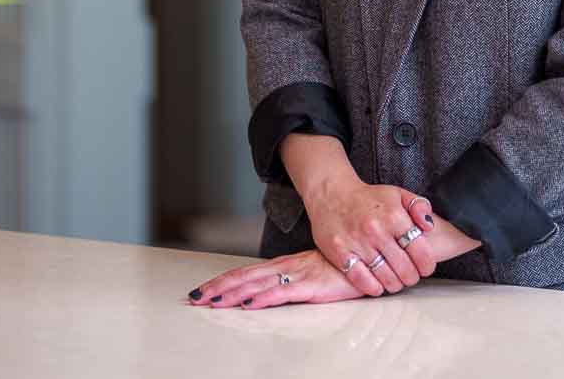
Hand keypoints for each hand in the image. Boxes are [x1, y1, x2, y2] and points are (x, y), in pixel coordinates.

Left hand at [186, 249, 360, 309]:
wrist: (368, 259)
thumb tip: (266, 293)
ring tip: (212, 301)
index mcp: (282, 266)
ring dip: (232, 293)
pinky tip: (248, 305)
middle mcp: (285, 268)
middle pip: (243, 277)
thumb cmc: (340, 269)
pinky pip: (282, 293)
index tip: (202, 290)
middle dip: (217, 287)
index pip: (244, 273)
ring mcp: (297, 276)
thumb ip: (289, 282)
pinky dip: (262, 299)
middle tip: (195, 297)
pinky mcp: (311, 287)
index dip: (222, 281)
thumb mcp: (309, 274)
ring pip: (257, 284)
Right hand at [302, 178, 439, 294]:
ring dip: (395, 284)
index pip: (421, 251)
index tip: (425, 268)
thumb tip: (430, 226)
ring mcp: (357, 243)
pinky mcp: (340, 253)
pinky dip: (374, 287)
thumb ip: (419, 207)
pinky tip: (378, 285)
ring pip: (386, 278)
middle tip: (410, 275)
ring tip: (396, 281)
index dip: (427, 265)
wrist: (331, 193)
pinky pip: (362, 280)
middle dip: (412, 277)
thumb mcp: (397, 194)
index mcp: (393, 215)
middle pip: (405, 268)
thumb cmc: (367, 198)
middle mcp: (376, 230)